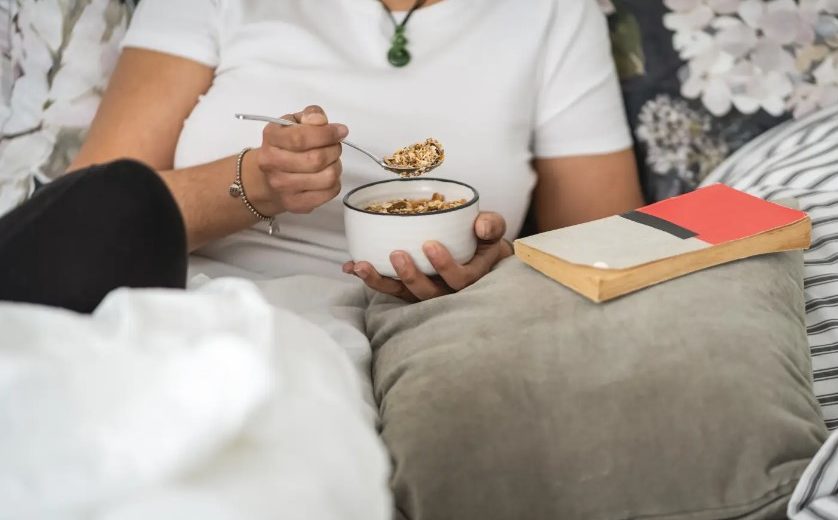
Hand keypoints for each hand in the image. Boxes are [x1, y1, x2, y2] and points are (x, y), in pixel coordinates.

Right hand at [245, 105, 346, 214]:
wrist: (268, 178)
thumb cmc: (285, 146)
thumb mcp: (294, 123)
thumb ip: (310, 116)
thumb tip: (321, 121)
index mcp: (271, 139)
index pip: (302, 137)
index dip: (327, 134)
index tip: (340, 131)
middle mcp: (272, 164)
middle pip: (316, 159)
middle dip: (334, 150)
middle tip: (335, 146)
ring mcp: (283, 187)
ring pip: (327, 177)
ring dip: (336, 166)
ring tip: (331, 161)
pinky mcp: (296, 204)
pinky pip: (329, 193)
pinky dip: (335, 182)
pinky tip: (327, 175)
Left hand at [343, 212, 513, 301]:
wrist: (475, 252)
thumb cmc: (482, 240)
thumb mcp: (493, 229)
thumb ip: (492, 225)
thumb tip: (481, 225)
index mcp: (470, 276)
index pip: (459, 279)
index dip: (444, 266)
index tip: (430, 245)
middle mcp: (446, 290)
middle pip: (428, 293)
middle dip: (411, 276)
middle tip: (397, 254)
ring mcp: (424, 291)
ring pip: (403, 294)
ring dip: (380, 281)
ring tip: (362, 266)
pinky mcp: (407, 288)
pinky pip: (389, 287)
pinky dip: (369, 278)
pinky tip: (351, 267)